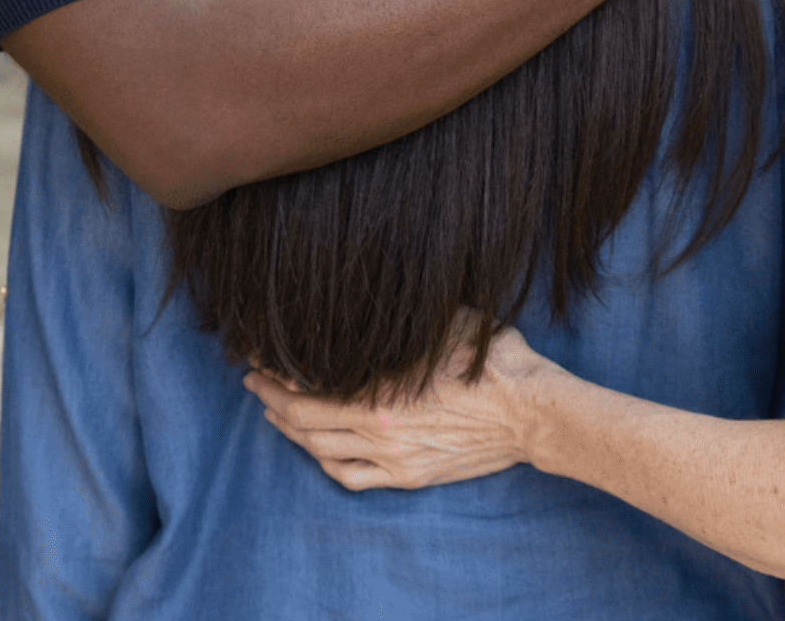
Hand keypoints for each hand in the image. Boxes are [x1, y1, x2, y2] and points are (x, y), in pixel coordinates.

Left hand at [244, 323, 553, 490]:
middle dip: (271, 402)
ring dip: (291, 432)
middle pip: (303, 423)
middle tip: (254, 383)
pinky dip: (324, 462)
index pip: (306, 389)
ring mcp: (392, 459)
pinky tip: (315, 449)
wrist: (530, 411)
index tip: (258, 359)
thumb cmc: (490, 359)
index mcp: (380, 393)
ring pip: (321, 452)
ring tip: (275, 414)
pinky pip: (350, 477)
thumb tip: (361, 306)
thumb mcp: (440, 325)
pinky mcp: (408, 476)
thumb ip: (395, 326)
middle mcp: (378, 431)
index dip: (275, 376)